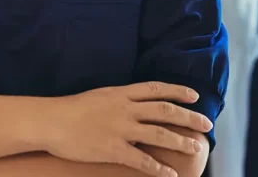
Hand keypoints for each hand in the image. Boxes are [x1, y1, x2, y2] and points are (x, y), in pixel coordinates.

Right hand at [43, 82, 211, 176]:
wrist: (51, 121)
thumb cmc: (71, 109)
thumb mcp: (99, 96)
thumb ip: (119, 99)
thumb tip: (135, 105)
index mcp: (121, 94)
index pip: (156, 89)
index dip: (178, 91)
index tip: (194, 95)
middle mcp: (125, 109)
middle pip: (165, 111)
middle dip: (189, 117)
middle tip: (206, 124)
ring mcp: (120, 129)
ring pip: (159, 134)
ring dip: (181, 141)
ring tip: (196, 147)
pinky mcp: (113, 149)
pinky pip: (142, 160)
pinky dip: (158, 168)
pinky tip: (170, 174)